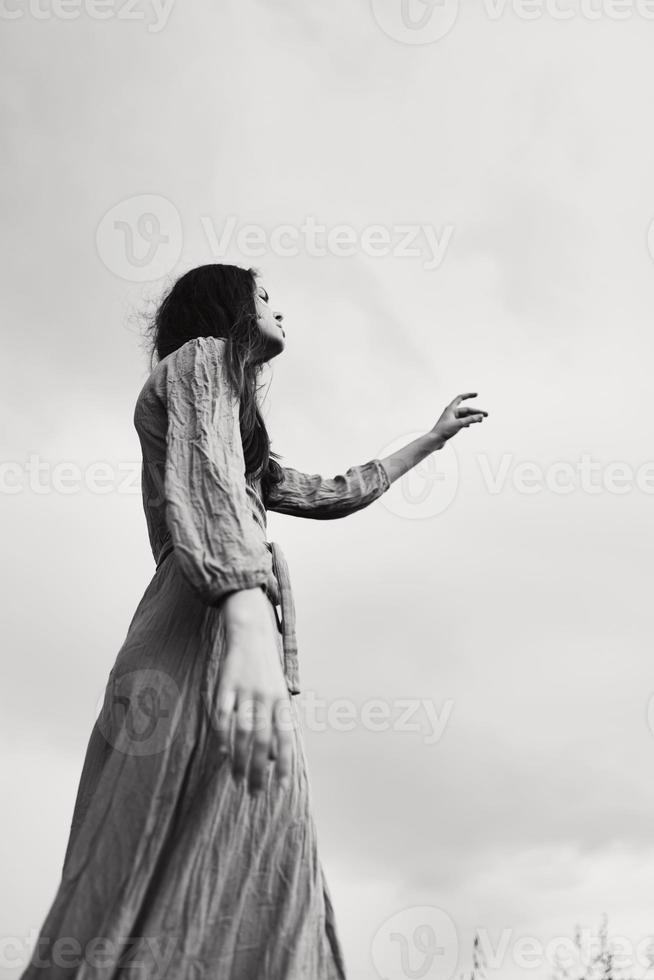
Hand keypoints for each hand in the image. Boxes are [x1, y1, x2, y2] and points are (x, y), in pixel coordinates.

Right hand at [215, 587, 292, 795]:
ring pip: (243, 733)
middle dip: (259, 771)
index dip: (286, 764)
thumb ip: (279, 723)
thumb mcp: (279, 694)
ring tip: (237, 780)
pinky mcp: (225, 686)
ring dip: (240, 760)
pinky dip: (222, 737)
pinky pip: (222, 716)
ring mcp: (244, 691)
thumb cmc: (266, 672)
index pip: (287, 738)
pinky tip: (222, 754)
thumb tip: (278, 758)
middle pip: (263, 741)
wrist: (251, 633)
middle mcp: (265, 697)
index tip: (281, 788)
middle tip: (255, 794)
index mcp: (282, 701)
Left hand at [431, 392, 487, 443]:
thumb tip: (480, 416)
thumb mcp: (459, 424)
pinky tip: (470, 425)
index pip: (460, 398)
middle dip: (476, 412)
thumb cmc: (444, 431)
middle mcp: (450, 412)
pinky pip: (461, 422)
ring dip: (473, 418)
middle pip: (466, 410)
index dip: (469, 395)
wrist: (435, 440)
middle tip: (486, 415)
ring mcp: (451, 419)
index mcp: (450, 409)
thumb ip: (470, 419)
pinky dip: (467, 422)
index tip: (476, 394)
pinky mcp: (451, 426)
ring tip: (481, 421)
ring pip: (464, 416)